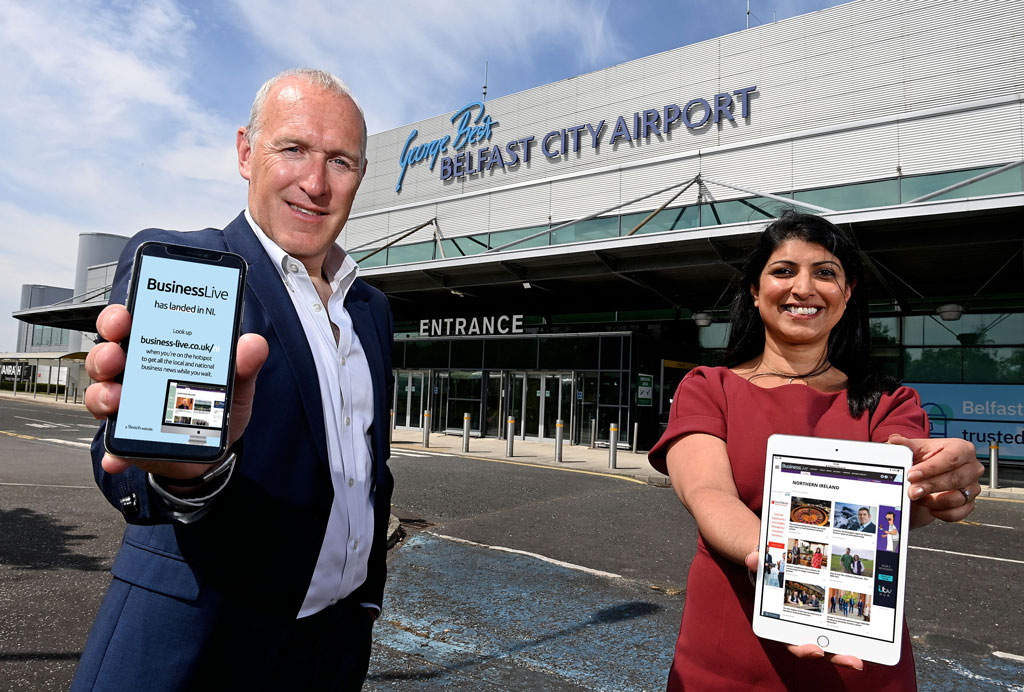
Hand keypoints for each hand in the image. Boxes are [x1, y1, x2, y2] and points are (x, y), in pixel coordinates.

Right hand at [85, 303, 268, 480]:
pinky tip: (118, 459)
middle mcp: (134, 376)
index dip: (117, 318)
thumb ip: (243, 364)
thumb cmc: (215, 405)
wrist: (216, 449)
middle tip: (116, 357)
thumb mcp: (235, 383)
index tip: (122, 320)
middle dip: (104, 355)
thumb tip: (254, 344)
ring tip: (117, 401)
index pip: (129, 326)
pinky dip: (114, 453)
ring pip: (100, 396)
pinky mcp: (129, 441)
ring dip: (103, 397)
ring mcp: (127, 408)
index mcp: (157, 351)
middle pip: (106, 358)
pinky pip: (114, 447)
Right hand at [743, 551, 863, 670]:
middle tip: (855, 661)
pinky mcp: (835, 617)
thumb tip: (752, 559)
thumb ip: (758, 563)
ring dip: (853, 650)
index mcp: (783, 622)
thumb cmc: (771, 570)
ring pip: (837, 643)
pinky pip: (848, 628)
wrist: (780, 563)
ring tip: (868, 654)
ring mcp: (821, 625)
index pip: (792, 642)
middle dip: (839, 657)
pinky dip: (860, 632)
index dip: (803, 649)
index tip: (816, 650)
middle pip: (822, 649)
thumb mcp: (762, 565)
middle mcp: (803, 628)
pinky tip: (875, 632)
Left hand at [887, 434, 982, 521]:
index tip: (913, 475)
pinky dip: (944, 513)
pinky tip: (930, 509)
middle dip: (930, 486)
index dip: (931, 468)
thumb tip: (895, 440)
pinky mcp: (970, 502)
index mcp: (962, 449)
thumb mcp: (917, 448)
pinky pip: (959, 512)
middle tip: (912, 491)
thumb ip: (906, 445)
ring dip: (934, 501)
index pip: (950, 458)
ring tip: (917, 498)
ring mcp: (973, 486)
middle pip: (955, 479)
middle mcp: (972, 468)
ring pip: (958, 498)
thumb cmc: (927, 458)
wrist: (929, 474)